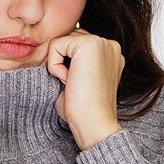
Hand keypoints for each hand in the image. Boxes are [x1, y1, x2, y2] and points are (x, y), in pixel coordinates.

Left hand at [45, 26, 124, 149]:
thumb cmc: (84, 111)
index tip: (77, 86)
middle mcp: (109, 45)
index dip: (67, 64)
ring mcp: (101, 42)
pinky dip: (54, 65)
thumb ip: (71, 61)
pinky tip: (68, 81)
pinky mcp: (89, 44)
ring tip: (72, 83)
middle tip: (73, 86)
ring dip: (59, 63)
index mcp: (110, 54)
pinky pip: (55, 45)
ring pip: (62, 41)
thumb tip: (53, 51)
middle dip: (62, 61)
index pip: (76, 45)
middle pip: (69, 39)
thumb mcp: (78, 81)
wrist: (94, 124)